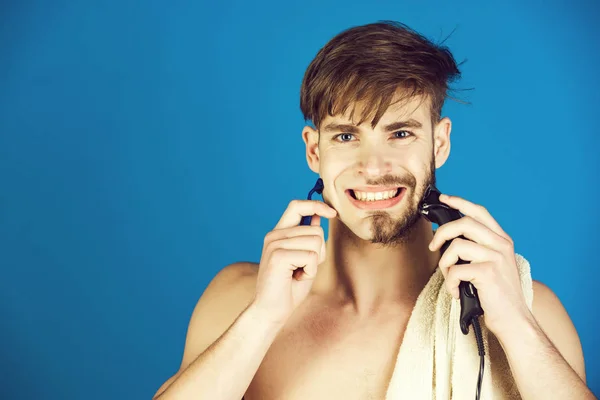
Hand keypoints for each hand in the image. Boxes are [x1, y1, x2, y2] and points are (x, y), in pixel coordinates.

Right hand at [252, 199, 336, 324]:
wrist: (271, 311)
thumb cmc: (288, 288)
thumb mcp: (304, 258)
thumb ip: (308, 238)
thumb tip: (319, 216)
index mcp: (278, 233)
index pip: (297, 205)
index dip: (316, 205)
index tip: (332, 213)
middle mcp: (274, 235)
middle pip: (316, 229)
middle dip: (320, 251)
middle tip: (304, 268)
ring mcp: (274, 244)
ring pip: (316, 242)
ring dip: (314, 263)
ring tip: (299, 273)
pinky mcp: (278, 256)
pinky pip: (311, 256)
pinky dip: (310, 270)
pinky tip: (296, 278)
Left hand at [428, 194, 533, 337]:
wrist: (514, 320)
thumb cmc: (497, 294)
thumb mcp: (492, 264)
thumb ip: (477, 248)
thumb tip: (446, 237)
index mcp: (502, 240)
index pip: (480, 212)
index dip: (460, 202)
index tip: (444, 199)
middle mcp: (501, 245)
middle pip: (464, 223)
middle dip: (442, 232)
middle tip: (433, 247)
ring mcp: (496, 258)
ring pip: (457, 246)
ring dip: (445, 264)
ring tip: (451, 279)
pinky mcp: (488, 273)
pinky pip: (456, 270)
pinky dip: (450, 283)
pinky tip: (457, 293)